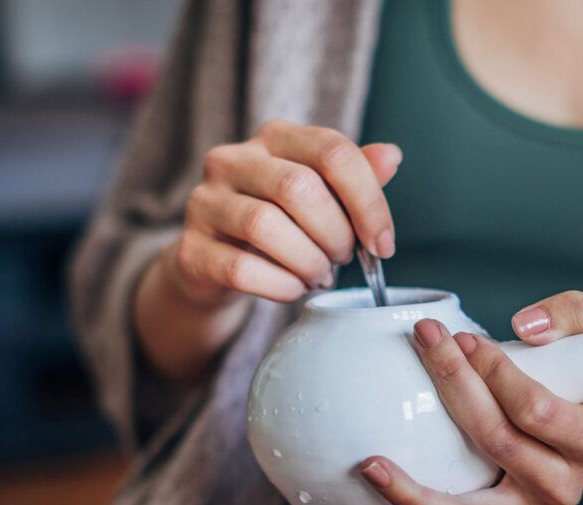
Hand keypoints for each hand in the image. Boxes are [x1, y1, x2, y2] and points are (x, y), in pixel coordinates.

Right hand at [165, 121, 401, 308]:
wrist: (217, 262)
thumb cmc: (282, 222)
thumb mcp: (322, 195)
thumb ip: (355, 176)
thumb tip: (391, 155)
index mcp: (275, 138)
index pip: (333, 152)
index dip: (369, 202)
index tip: (383, 244)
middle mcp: (233, 159)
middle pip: (299, 188)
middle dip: (336, 235)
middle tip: (343, 259)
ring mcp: (205, 202)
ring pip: (266, 227)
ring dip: (309, 262)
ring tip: (319, 275)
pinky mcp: (191, 248)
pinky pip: (242, 268)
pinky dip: (281, 286)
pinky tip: (294, 289)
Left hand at [359, 292, 582, 504]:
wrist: (582, 424)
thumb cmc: (577, 371)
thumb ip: (568, 315)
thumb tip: (524, 328)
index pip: (537, 409)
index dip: (497, 371)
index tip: (464, 336)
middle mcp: (564, 487)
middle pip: (500, 447)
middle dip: (456, 391)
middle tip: (422, 345)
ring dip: (416, 495)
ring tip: (370, 468)